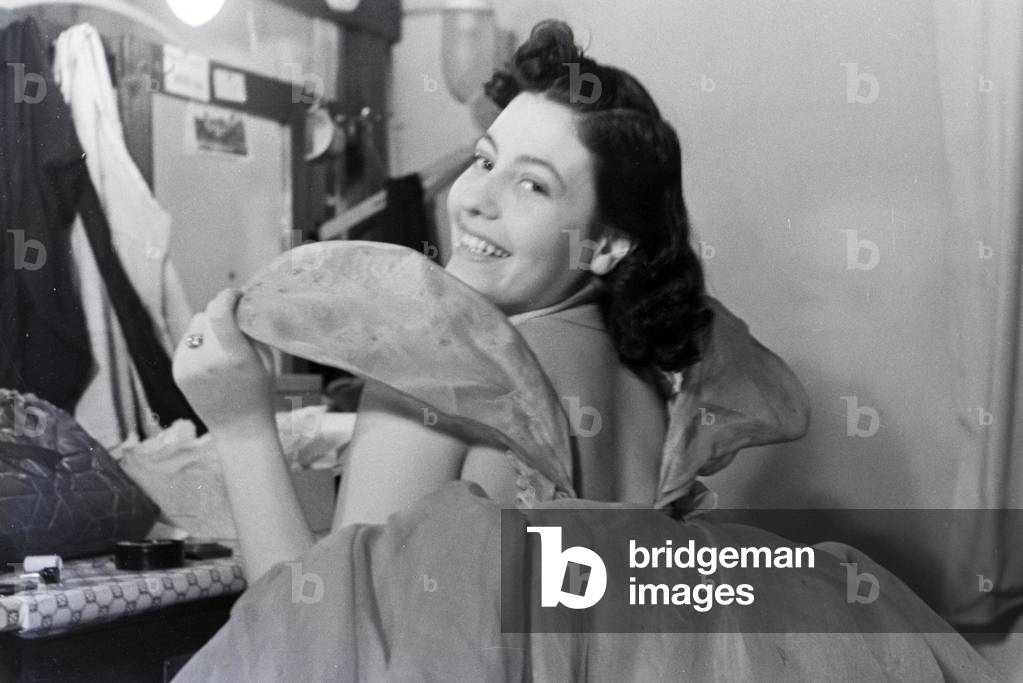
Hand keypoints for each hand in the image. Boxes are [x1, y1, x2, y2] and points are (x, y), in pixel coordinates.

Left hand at [173, 289, 275, 431]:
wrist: (239, 428)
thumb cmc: (259, 392)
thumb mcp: (266, 360)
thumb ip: (251, 332)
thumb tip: (242, 304)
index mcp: (235, 357)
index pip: (219, 313)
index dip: (226, 297)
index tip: (235, 295)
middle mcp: (208, 361)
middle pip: (206, 315)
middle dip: (220, 314)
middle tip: (233, 324)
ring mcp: (189, 367)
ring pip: (194, 327)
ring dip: (208, 328)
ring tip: (221, 346)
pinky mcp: (178, 372)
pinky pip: (186, 342)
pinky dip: (198, 343)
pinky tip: (210, 359)